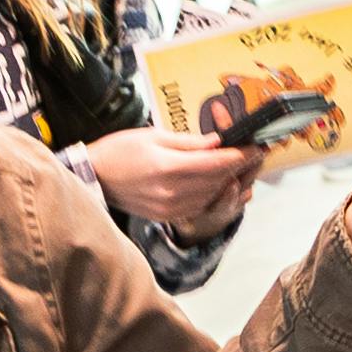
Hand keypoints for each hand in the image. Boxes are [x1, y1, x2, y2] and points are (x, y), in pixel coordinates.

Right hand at [87, 125, 258, 233]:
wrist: (95, 177)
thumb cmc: (120, 150)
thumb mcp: (154, 136)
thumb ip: (190, 142)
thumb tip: (218, 142)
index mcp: (168, 168)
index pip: (216, 163)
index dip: (241, 155)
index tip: (257, 147)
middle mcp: (172, 192)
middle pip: (218, 180)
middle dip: (239, 166)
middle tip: (255, 153)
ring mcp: (170, 208)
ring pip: (212, 194)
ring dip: (228, 180)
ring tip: (239, 164)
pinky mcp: (168, 216)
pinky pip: (199, 204)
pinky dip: (211, 192)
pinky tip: (216, 180)